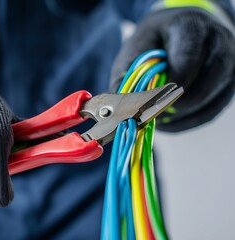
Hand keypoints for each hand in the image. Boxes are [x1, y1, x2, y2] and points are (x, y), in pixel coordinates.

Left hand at [111, 7, 234, 131]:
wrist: (176, 33)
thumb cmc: (153, 42)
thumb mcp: (135, 49)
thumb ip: (126, 75)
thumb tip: (120, 106)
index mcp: (192, 27)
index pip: (186, 58)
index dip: (166, 83)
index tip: (148, 97)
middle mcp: (218, 44)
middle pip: (201, 86)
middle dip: (170, 104)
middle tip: (147, 112)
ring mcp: (226, 67)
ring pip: (206, 104)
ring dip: (177, 116)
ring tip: (153, 115)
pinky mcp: (226, 87)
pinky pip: (208, 113)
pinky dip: (184, 121)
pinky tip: (166, 118)